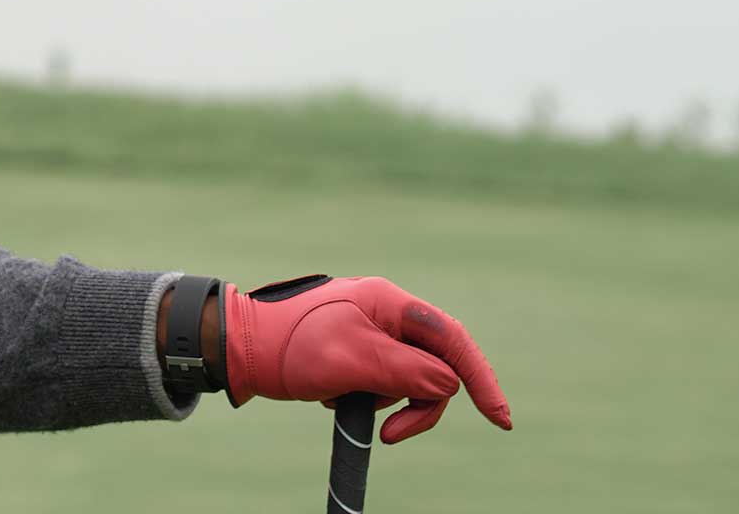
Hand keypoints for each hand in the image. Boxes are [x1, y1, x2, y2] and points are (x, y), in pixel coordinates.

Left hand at [223, 274, 512, 443]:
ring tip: (341, 400)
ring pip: (408, 380)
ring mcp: (371, 332)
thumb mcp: (351, 361)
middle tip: (390, 435)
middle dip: (419, 405)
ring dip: (385, 402)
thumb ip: (405, 372)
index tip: (500, 420)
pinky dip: (365, 399)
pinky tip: (332, 397)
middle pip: (434, 367)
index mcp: (389, 303)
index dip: (480, 378)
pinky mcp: (356, 352)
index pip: (451, 340)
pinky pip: (382, 384)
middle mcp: (385, 313)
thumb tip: (448, 385)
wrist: (238, 348)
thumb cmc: (289, 347)